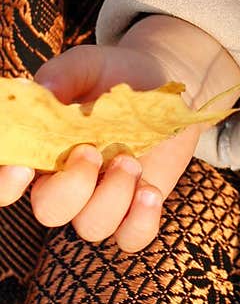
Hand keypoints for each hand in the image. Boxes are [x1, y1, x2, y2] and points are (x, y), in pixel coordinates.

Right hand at [0, 42, 200, 250]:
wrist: (161, 80)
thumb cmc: (112, 75)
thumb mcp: (86, 65)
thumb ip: (62, 75)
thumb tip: (42, 89)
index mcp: (42, 150)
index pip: (7, 184)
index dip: (5, 186)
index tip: (21, 168)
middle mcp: (67, 181)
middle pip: (50, 211)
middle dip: (70, 188)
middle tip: (93, 151)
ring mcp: (103, 196)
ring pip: (92, 226)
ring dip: (112, 197)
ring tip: (131, 161)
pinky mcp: (138, 205)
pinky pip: (132, 238)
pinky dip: (140, 222)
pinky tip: (150, 191)